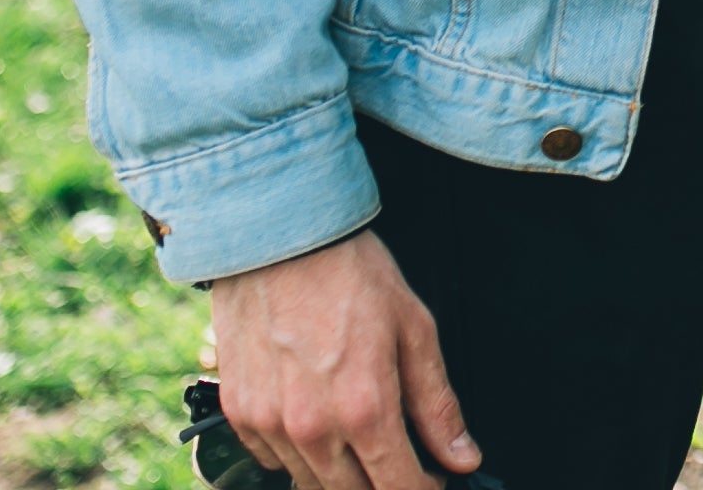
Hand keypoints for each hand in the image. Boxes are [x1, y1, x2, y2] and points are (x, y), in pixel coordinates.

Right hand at [206, 228, 477, 489]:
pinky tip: (316, 426)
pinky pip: (270, 460)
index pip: (397, 486)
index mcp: (364, 409)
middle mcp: (313, 428)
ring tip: (359, 442)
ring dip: (340, 475)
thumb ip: (437, 405)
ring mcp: (270, 424)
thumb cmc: (350, 274)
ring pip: (309, 484)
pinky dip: (296, 456)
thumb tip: (463, 457)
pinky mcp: (240, 413)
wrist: (278, 237)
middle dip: (382, 485)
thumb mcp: (414, 330)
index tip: (432, 481)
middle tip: (400, 461)